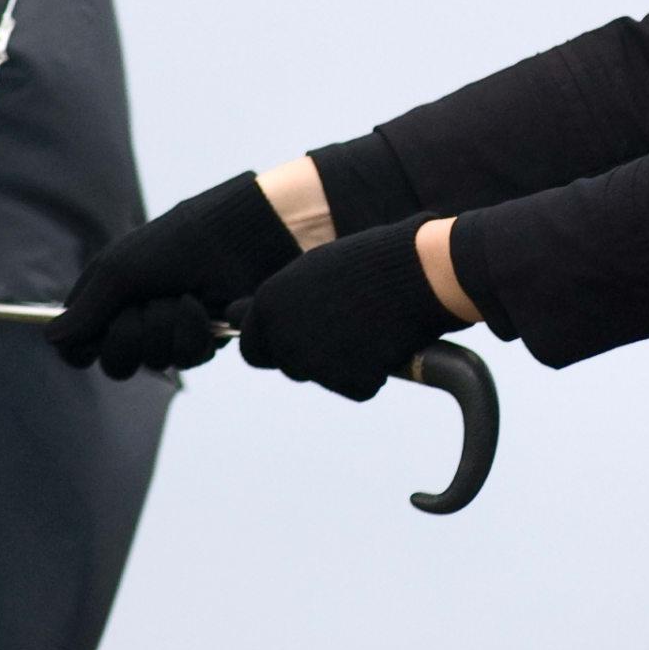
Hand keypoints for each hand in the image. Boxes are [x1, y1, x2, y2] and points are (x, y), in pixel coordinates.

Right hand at [48, 172, 300, 378]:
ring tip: (181, 298)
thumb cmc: (175, 243)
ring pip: (152, 361)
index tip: (88, 344)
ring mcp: (168, 330)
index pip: (79, 343)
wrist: (239, 240)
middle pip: (114, 362)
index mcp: (107, 295)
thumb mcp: (121, 268)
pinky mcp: (201, 338)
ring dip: (165, 329)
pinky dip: (193, 332)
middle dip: (128, 337)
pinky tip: (204, 307)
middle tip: (143, 309)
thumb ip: (87, 308)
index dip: (81, 349)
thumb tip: (50, 340)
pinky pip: (187, 358)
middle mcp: (135, 316)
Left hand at [234, 219, 457, 400]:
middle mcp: (284, 338)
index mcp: (268, 306)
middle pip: (288, 366)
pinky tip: (387, 343)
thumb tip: (231, 315)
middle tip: (346, 329)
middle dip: (311, 356)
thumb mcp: (311, 270)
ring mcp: (316, 364)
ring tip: (370, 326)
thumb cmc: (368, 262)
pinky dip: (373, 373)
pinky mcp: (349, 382)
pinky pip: (358, 387)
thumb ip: (276, 300)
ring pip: (322, 376)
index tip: (304, 336)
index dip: (277, 345)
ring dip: (344, 361)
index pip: (252, 348)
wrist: (417, 273)